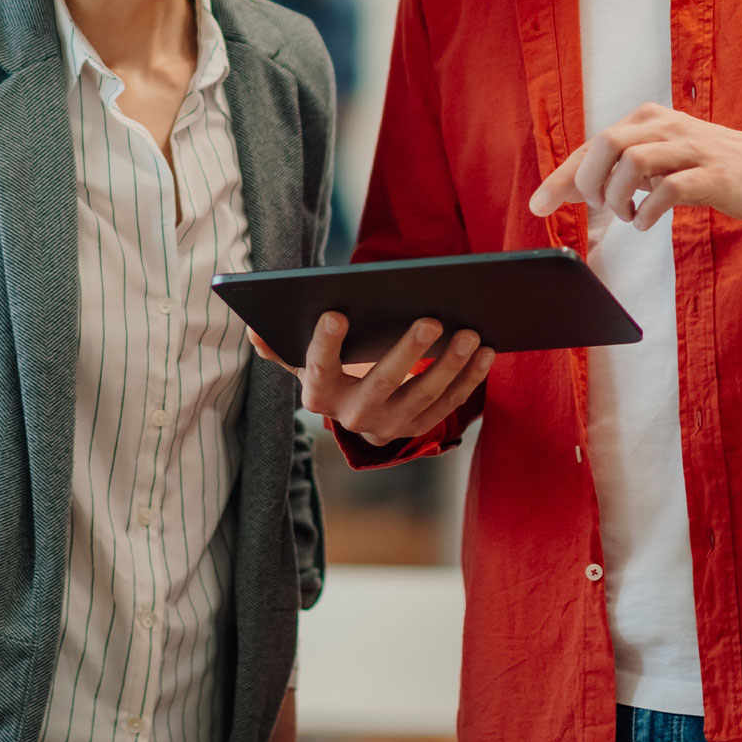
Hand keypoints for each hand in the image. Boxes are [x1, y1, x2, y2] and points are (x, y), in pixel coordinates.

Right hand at [250, 312, 493, 444]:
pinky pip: (448, 406)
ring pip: (423, 396)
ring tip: (470, 333)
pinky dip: (469, 380)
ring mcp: (388, 426)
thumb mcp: (302, 362)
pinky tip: (486, 352)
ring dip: (450, 366)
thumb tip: (255, 331)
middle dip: (407, 352)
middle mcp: (352, 416)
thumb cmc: (330, 372)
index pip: (318, 368)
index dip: (325, 343)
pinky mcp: (417, 429)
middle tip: (431, 319)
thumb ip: (281, 346)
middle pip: (381, 383)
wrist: (353, 413)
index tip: (336, 312)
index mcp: (318, 394)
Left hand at [529, 103, 741, 240]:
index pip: (592, 145)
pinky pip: (668, 189)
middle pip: (606, 145)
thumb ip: (622, 168)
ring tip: (627, 214)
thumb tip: (574, 189)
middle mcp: (665, 126)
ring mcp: (690, 148)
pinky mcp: (712, 174)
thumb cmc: (708, 166)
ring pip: (632, 161)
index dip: (561, 177)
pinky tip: (646, 221)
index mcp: (647, 119)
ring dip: (618, 197)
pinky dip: (647, 211)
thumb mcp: (661, 158)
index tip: (538, 205)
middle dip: (589, 183)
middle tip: (601, 208)